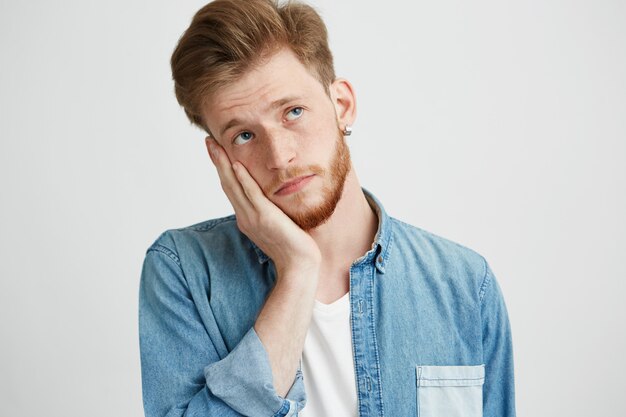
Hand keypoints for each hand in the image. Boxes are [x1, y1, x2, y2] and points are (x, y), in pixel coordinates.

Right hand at [205, 137, 320, 275]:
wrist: (298, 267)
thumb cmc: (292, 248)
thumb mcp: (276, 225)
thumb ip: (269, 212)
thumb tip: (270, 200)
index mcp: (246, 218)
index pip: (231, 189)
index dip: (222, 169)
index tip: (216, 151)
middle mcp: (245, 216)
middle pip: (227, 183)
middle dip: (217, 161)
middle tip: (208, 141)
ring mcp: (253, 217)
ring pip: (233, 186)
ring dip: (223, 164)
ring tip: (215, 146)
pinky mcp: (266, 217)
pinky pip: (252, 194)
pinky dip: (242, 179)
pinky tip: (236, 164)